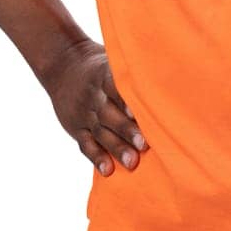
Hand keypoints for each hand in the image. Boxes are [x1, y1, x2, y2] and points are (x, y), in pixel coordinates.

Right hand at [40, 38, 148, 175]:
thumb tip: (168, 74)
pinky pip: (86, 145)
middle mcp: (93, 96)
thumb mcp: (112, 60)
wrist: (63, 66)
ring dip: (115, 147)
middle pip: (108, 114)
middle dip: (126, 130)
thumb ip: (133, 71)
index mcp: (102, 77)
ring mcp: (84, 114)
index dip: (125, 101)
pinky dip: (96, 158)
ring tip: (132, 162)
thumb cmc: (99, 67)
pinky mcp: (76, 129)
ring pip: (100, 132)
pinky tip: (107, 170)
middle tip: (144, 144)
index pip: (113, 87)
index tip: (137, 113)